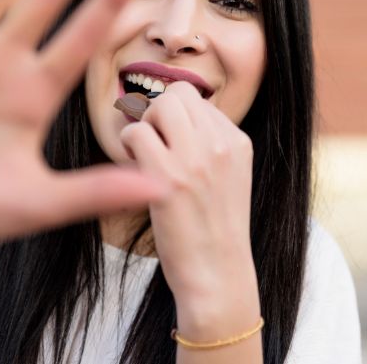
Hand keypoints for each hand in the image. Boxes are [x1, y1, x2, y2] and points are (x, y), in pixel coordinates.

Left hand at [120, 82, 257, 311]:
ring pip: (159, 105)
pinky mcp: (167, 179)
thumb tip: (175, 113)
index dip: (178, 117)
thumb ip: (211, 144)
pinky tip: (135, 167)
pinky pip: (136, 133)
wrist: (217, 273)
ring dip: (145, 125)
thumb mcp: (231, 177)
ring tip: (146, 154)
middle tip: (155, 142)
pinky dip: (129, 145)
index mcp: (237, 142)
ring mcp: (195, 160)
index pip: (199, 100)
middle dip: (160, 112)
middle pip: (179, 93)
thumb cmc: (215, 227)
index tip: (171, 141)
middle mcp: (220, 145)